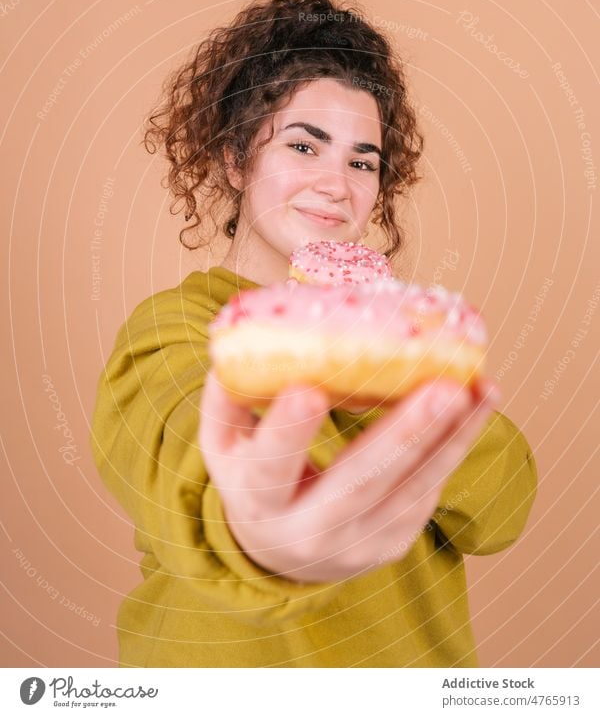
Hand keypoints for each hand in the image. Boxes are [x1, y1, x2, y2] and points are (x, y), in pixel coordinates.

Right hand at [199, 371, 499, 582]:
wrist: (281, 554)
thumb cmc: (252, 479)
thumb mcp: (223, 446)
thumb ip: (227, 398)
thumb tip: (236, 341)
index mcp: (258, 501)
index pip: (270, 467)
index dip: (289, 432)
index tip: (309, 390)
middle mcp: (308, 531)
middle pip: (361, 483)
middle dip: (407, 434)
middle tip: (444, 389)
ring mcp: (356, 545)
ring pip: (411, 489)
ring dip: (451, 437)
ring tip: (479, 389)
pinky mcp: (392, 544)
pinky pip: (427, 493)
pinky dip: (454, 448)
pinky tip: (477, 407)